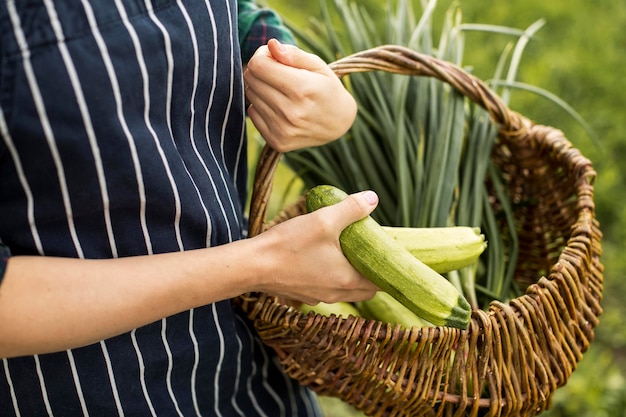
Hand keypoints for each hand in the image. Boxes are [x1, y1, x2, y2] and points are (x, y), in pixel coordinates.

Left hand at [244, 39, 356, 151]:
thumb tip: (271, 46)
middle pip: (251, 80)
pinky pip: (252, 115)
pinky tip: (278, 107)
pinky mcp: (277, 141)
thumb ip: (293, 54)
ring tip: (280, 90)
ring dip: (260, 89)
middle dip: (259, 71)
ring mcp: (283, 129)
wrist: (338, 124)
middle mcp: (291, 112)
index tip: (272, 58)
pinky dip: (261, 107)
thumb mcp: (318, 66)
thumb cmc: (326, 89)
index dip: (261, 56)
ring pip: (250, 96)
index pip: (258, 65)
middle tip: (276, 73)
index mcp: (302, 88)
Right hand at [251, 190, 379, 304]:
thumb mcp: (323, 220)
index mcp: (347, 280)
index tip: (389, 255)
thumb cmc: (288, 244)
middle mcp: (335, 294)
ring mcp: (318, 297)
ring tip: (348, 254)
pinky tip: (322, 259)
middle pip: (365, 290)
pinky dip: (331, 278)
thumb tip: (373, 198)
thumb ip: (351, 209)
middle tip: (370, 252)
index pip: (380, 284)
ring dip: (351, 276)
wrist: (251, 266)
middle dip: (371, 274)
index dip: (387, 271)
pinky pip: (326, 289)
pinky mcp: (303, 295)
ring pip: (345, 291)